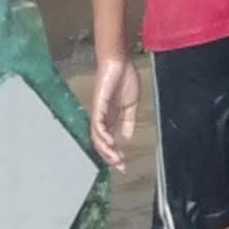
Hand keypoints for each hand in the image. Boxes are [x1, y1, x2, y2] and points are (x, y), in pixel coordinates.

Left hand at [90, 54, 139, 169]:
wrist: (119, 62)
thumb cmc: (125, 79)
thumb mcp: (131, 104)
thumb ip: (128, 121)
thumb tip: (127, 137)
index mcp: (110, 118)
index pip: (109, 141)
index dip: (114, 154)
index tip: (123, 165)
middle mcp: (102, 118)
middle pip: (101, 142)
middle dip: (110, 156)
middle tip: (120, 166)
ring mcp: (98, 112)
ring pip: (97, 137)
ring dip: (106, 149)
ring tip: (115, 158)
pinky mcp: (98, 105)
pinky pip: (97, 124)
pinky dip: (102, 135)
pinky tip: (110, 142)